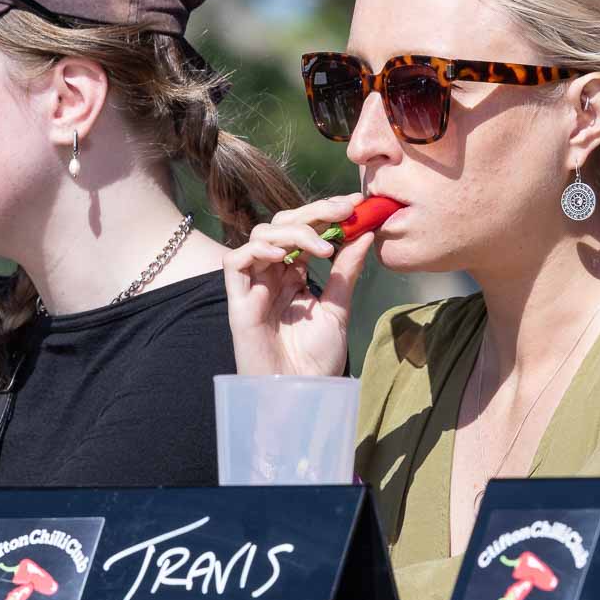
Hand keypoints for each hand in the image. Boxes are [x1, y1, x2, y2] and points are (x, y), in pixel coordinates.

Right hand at [222, 194, 373, 376]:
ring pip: (260, 236)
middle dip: (311, 213)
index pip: (304, 232)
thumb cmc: (316, 361)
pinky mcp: (238, 303)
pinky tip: (283, 257)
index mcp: (294, 276)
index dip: (325, 213)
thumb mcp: (338, 308)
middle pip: (280, 226)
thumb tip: (365, 233)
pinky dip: (257, 251)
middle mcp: (272, 277)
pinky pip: (235, 262)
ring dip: (292, 232)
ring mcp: (254, 288)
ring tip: (322, 248)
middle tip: (342, 211)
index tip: (354, 204)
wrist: (301, 396)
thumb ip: (345, 271)